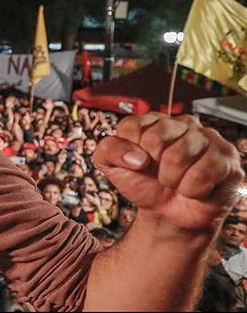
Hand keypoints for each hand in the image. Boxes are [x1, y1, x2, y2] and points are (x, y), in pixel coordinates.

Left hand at [94, 113, 242, 232]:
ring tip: (178, 182)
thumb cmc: (144, 184)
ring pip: (178, 156)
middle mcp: (183, 123)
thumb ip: (108, 150)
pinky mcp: (228, 158)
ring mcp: (209, 138)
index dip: (129, 154)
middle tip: (161, 176)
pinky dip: (192, 189)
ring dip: (172, 180)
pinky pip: (203, 173)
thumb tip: (137, 157)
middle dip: (152, 168)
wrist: (168, 214)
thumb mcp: (112, 167)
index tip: (139, 164)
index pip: (131, 127)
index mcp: (154, 120)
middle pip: (154, 140)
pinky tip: (196, 188)